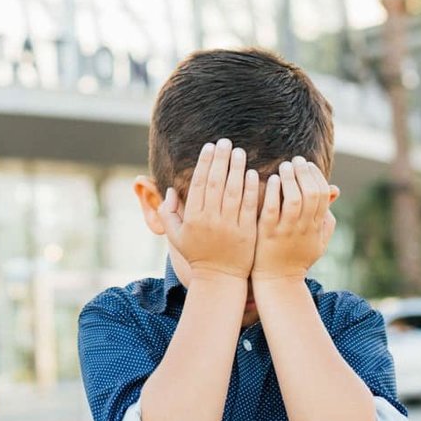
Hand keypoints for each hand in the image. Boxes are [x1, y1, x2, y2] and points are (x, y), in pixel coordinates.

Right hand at [159, 140, 258, 281]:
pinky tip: (252, 173)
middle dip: (220, 159)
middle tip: (226, 141)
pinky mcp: (247, 232)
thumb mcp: (176, 236)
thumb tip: (168, 190)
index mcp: (193, 218)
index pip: (199, 184)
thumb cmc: (197, 255)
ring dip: (236, 169)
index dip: (204, 163)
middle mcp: (210, 219)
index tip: (209, 146)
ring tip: (239, 151)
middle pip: (216, 183)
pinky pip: (248, 206)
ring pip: (233, 191)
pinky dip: (250, 189)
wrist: (220, 279)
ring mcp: (229, 225)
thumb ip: (168, 213)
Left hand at [252, 157, 337, 281]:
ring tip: (284, 167)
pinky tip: (271, 180)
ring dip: (290, 179)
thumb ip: (326, 216)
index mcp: (317, 226)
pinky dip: (274, 192)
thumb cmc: (297, 257)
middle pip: (311, 194)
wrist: (278, 282)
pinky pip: (273, 209)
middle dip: (304, 173)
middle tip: (295, 160)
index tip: (307, 164)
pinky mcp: (268, 234)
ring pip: (294, 200)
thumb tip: (334, 190)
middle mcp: (304, 228)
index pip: (322, 195)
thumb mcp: (318, 238)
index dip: (316, 176)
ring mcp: (287, 231)